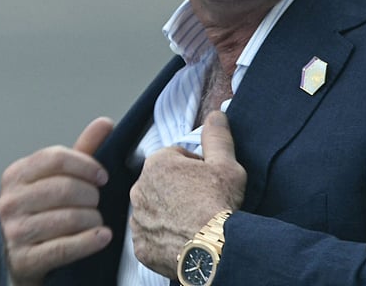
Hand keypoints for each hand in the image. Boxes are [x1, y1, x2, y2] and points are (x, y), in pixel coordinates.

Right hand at [0, 117, 114, 285]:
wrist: (24, 260)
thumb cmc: (44, 214)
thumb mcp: (58, 180)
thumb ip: (81, 152)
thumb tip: (105, 122)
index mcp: (15, 175)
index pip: (55, 158)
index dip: (86, 164)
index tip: (103, 176)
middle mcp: (10, 201)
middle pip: (63, 188)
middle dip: (91, 195)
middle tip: (99, 201)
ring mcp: (14, 231)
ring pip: (67, 218)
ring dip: (93, 219)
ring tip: (98, 221)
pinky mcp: (24, 259)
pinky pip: (64, 248)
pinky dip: (89, 241)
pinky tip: (103, 236)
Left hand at [129, 110, 245, 277]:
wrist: (214, 248)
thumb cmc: (219, 204)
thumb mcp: (226, 164)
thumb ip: (217, 136)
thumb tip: (215, 116)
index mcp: (157, 164)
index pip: (174, 159)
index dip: (194, 169)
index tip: (206, 181)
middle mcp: (140, 189)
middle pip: (161, 184)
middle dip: (178, 190)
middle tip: (201, 203)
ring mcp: (138, 219)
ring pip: (154, 210)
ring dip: (169, 214)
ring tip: (193, 223)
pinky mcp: (141, 246)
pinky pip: (151, 238)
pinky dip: (164, 239)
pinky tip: (183, 240)